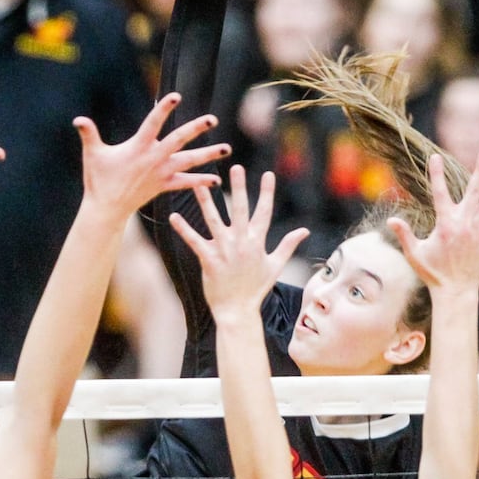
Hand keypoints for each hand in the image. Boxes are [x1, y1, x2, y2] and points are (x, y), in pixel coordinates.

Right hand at [73, 93, 228, 217]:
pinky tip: (216, 181)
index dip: (164, 109)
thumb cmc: (99, 180)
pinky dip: (201, 182)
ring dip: (208, 155)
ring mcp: (161, 173)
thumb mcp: (93, 155)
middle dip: (196, 129)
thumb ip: (89, 134)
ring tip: (226, 148)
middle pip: (179, 140)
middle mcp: (153, 158)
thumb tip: (78, 120)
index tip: (176, 96)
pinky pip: (186, 183)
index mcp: (138, 147)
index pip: (153, 123)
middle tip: (212, 119)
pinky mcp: (164, 186)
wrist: (107, 209)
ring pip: (189, 162)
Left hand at [170, 165, 308, 318]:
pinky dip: (184, 229)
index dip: (267, 192)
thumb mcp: (275, 266)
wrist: (238, 311)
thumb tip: (304, 230)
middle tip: (237, 167)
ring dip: (206, 201)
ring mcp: (225, 251)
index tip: (268, 174)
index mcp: (258, 242)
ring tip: (200, 184)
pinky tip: (174, 216)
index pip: (264, 212)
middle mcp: (242, 243)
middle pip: (241, 210)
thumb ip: (288, 245)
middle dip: (240, 188)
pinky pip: (194, 241)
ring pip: (214, 220)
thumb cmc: (256, 289)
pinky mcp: (209, 259)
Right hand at [388, 149, 478, 296]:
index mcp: (445, 223)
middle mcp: (464, 222)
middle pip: (473, 189)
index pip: (438, 193)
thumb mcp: (414, 253)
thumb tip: (390, 220)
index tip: (435, 157)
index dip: (436, 174)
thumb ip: (404, 235)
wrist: (455, 290)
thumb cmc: (432, 272)